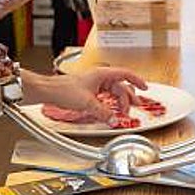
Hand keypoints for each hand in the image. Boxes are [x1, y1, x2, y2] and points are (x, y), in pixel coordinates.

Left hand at [25, 67, 146, 119]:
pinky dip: (110, 104)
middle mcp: (99, 78)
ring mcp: (94, 84)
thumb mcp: (87, 103)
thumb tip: (114, 120)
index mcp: (102, 75)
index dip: (137, 80)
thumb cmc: (63, 90)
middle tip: (134, 108)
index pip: (125, 74)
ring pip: (113, 92)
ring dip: (119, 102)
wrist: (49, 91)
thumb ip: (103, 112)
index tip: (145, 87)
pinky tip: (111, 110)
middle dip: (128, 98)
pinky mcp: (89, 91)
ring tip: (124, 112)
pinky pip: (105, 97)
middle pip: (120, 86)